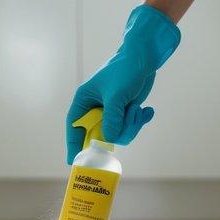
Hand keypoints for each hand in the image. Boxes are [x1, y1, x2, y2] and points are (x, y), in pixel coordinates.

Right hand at [66, 5, 179, 163]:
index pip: (74, 126)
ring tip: (139, 109)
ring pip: (117, 133)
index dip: (73, 145)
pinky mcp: (124, 111)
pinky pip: (128, 127)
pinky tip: (146, 110)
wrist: (145, 57)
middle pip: (99, 134)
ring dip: (131, 125)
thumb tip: (110, 141)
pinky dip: (139, 120)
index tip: (74, 162)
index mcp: (84, 101)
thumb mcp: (116, 95)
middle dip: (116, 132)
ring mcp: (111, 111)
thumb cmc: (125, 70)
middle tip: (129, 119)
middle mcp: (95, 108)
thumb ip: (112, 119)